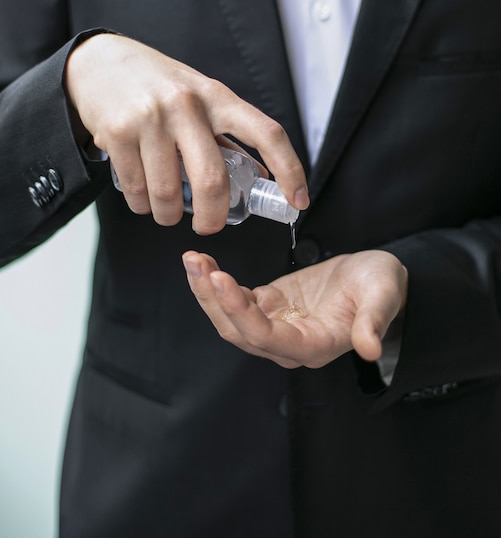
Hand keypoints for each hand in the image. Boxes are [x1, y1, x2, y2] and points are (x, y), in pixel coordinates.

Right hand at [65, 33, 308, 232]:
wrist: (99, 62)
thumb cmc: (159, 86)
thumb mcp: (200, 98)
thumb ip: (227, 135)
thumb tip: (260, 177)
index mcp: (218, 97)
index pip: (266, 133)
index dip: (289, 170)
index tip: (298, 200)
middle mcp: (187, 105)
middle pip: (213, 180)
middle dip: (213, 218)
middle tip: (209, 226)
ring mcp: (150, 118)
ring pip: (168, 194)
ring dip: (169, 216)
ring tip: (168, 212)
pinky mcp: (117, 133)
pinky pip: (137, 191)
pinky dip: (142, 206)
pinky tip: (144, 199)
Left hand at [182, 249, 407, 367]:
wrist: (375, 277)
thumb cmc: (382, 286)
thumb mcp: (383, 296)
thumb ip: (374, 322)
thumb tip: (369, 350)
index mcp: (314, 346)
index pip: (267, 338)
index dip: (241, 312)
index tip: (220, 279)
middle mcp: (289, 344)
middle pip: (239, 332)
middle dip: (213, 299)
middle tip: (195, 263)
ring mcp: (276, 326)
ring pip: (231, 319)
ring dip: (208, 292)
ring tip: (193, 259)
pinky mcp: (269, 306)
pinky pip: (236, 301)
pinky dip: (218, 284)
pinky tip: (205, 263)